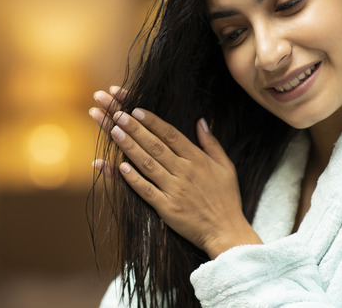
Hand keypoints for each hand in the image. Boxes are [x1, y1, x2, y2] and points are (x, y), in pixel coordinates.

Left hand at [89, 88, 261, 257]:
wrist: (226, 232)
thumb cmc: (226, 199)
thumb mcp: (226, 167)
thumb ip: (211, 143)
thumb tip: (201, 121)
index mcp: (197, 160)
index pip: (171, 135)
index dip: (153, 121)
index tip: (136, 110)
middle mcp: (184, 172)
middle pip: (155, 146)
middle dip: (135, 129)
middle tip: (117, 114)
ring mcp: (174, 190)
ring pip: (147, 164)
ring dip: (129, 147)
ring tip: (114, 132)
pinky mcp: (167, 208)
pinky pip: (146, 191)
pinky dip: (133, 179)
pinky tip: (119, 167)